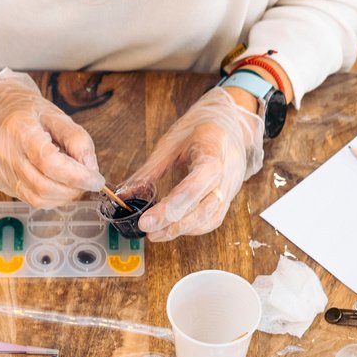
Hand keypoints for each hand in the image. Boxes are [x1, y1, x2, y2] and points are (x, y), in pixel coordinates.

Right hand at [0, 69, 103, 207]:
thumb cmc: (26, 111)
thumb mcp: (55, 114)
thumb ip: (76, 138)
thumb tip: (90, 168)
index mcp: (18, 129)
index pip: (49, 162)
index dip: (76, 176)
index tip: (96, 180)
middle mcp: (4, 153)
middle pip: (43, 185)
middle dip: (73, 190)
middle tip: (88, 183)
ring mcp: (0, 171)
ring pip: (36, 199)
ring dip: (63, 197)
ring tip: (75, 184)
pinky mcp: (1, 184)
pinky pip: (30, 200)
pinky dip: (51, 199)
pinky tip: (59, 187)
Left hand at [119, 87, 264, 240]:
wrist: (231, 122)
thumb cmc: (201, 128)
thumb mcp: (172, 142)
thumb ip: (150, 170)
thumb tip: (125, 193)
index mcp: (213, 151)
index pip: (194, 187)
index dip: (169, 208)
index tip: (146, 220)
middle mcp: (227, 173)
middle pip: (203, 208)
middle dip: (173, 225)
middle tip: (147, 230)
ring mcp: (231, 187)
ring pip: (209, 218)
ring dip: (182, 230)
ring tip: (156, 233)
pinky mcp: (229, 197)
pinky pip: (213, 219)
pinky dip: (193, 227)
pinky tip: (174, 228)